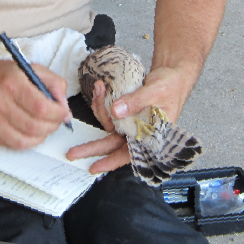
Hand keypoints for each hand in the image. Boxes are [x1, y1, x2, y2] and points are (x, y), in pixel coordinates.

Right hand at [0, 59, 70, 150]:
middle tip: (56, 121)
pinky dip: (28, 142)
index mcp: (11, 82)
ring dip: (42, 136)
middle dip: (53, 126)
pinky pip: (12, 144)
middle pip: (35, 125)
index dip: (58, 114)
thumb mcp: (28, 68)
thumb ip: (52, 82)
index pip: (41, 107)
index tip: (64, 113)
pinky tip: (32, 133)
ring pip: (25, 139)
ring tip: (45, 127)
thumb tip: (64, 105)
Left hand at [66, 65, 193, 173]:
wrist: (171, 76)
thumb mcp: (156, 91)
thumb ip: (136, 101)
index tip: (94, 168)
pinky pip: (109, 115)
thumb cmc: (170, 87)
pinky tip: (100, 91)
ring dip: (100, 110)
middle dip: (92, 148)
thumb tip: (116, 111)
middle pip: (113, 145)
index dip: (112, 162)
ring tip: (99, 89)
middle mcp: (139, 133)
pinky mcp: (125, 115)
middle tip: (72, 153)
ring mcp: (131, 124)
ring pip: (108, 127)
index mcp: (152, 136)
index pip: (130, 154)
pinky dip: (102, 104)